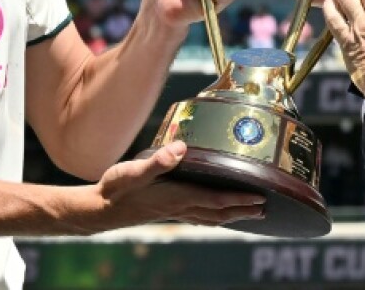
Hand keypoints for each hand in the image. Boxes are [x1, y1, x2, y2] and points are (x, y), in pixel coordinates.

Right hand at [91, 142, 265, 228]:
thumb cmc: (115, 189)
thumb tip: (180, 148)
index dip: (239, 199)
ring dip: (233, 216)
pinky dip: (215, 216)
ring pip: (211, 217)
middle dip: (243, 210)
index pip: (216, 200)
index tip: (260, 198)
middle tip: (265, 209)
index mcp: (177, 197)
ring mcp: (175, 211)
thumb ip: (157, 161)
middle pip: (220, 212)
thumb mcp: (133, 172)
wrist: (99, 210)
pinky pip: (200, 216)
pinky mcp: (168, 210)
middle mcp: (180, 207)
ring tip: (251, 215)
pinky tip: (217, 213)